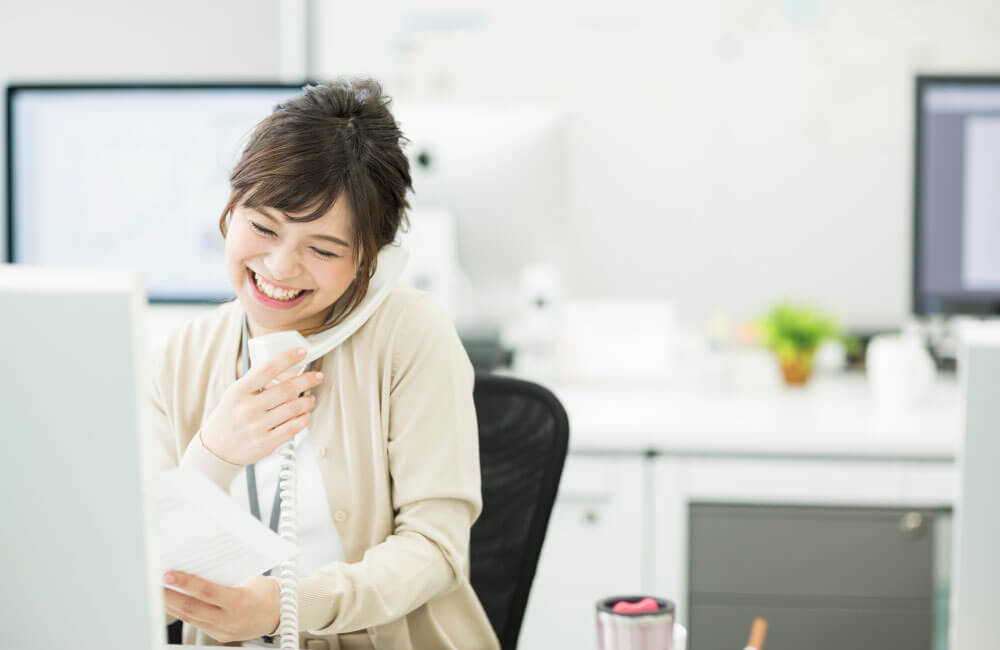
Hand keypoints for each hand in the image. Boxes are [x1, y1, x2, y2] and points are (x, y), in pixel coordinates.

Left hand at [163, 571, 279, 642]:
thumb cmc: (264, 591)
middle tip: (153, 582)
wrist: (279, 613)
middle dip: (169, 595)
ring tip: (157, 591)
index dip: (185, 583)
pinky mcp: (219, 636)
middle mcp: (231, 620)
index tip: (168, 574)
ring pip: (190, 617)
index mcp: (241, 602)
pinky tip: (173, 602)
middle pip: (192, 608)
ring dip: (171, 604)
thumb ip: (225, 576)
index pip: (207, 592)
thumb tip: (197, 565)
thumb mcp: (249, 578)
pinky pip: (196, 623)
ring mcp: (224, 631)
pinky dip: (183, 612)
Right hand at [201, 347, 323, 465]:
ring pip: (293, 409)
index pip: (267, 368)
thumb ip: (255, 381)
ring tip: (311, 398)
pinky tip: (305, 415)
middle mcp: (247, 408)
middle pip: (286, 389)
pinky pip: (292, 428)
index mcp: (239, 391)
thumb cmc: (229, 417)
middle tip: (317, 377)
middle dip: (307, 380)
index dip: (288, 357)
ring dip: (307, 401)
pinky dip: (303, 419)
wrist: (215, 449)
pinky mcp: (265, 443)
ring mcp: (256, 427)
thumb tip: (284, 366)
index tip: (303, 352)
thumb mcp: (234, 394)